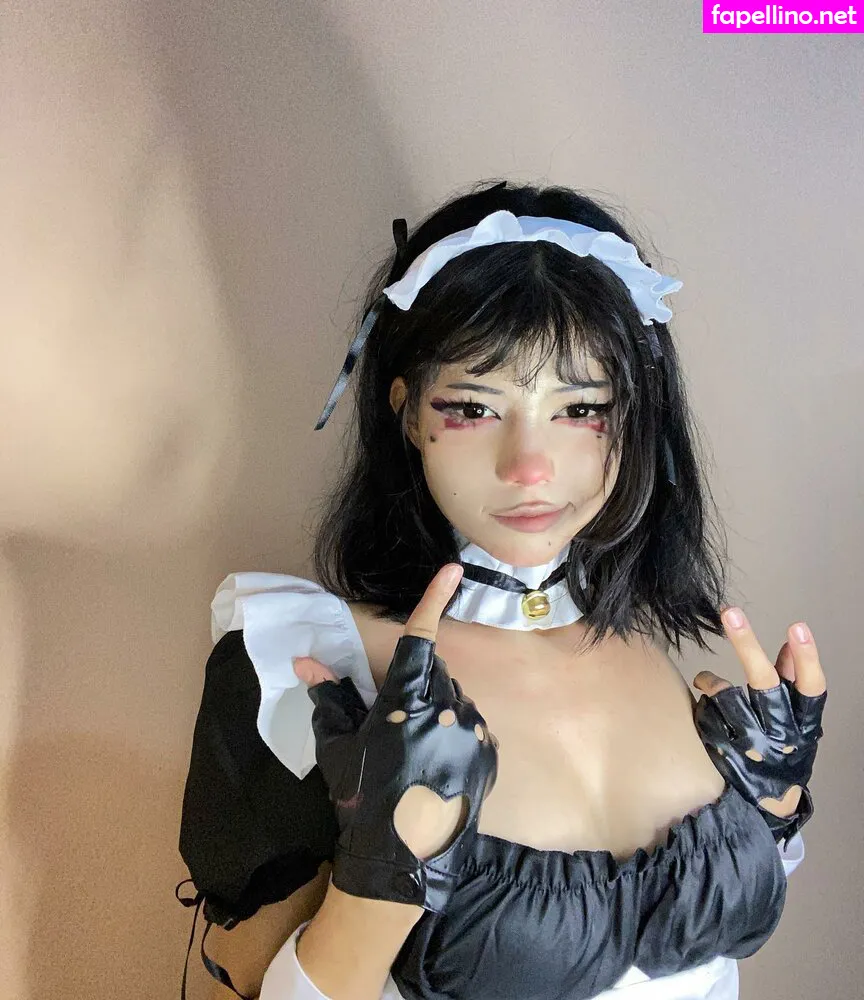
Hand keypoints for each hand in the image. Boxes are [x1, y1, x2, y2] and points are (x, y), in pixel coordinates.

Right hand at [296, 564, 498, 911]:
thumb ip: (329, 696)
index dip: (433, 599)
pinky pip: (472, 725)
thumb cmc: (362, 798)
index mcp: (406, 701)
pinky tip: (435, 762)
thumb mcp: (338, 747)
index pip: (419, 640)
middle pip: (434, 672)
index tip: (452, 568)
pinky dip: (455, 731)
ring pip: (454, 698)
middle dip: (416, 681)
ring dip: (437, 708)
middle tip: (393, 717)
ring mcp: (473, 732)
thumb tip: (304, 661)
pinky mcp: (490, 754)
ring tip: (414, 748)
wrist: (400, 859)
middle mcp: (447, 709)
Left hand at [692, 608, 826, 846]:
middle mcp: (780, 731)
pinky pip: (707, 717)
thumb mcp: (797, 717)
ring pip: (729, 699)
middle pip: (764, 683)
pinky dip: (703, 706)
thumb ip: (791, 681)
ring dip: (713, 681)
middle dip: (746, 645)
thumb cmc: (782, 746)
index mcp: (804, 722)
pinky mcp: (724, 751)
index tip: (797, 627)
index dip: (806, 657)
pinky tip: (702, 706)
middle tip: (730, 613)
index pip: (810, 686)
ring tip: (704, 678)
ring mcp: (751, 742)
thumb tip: (790, 643)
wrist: (765, 803)